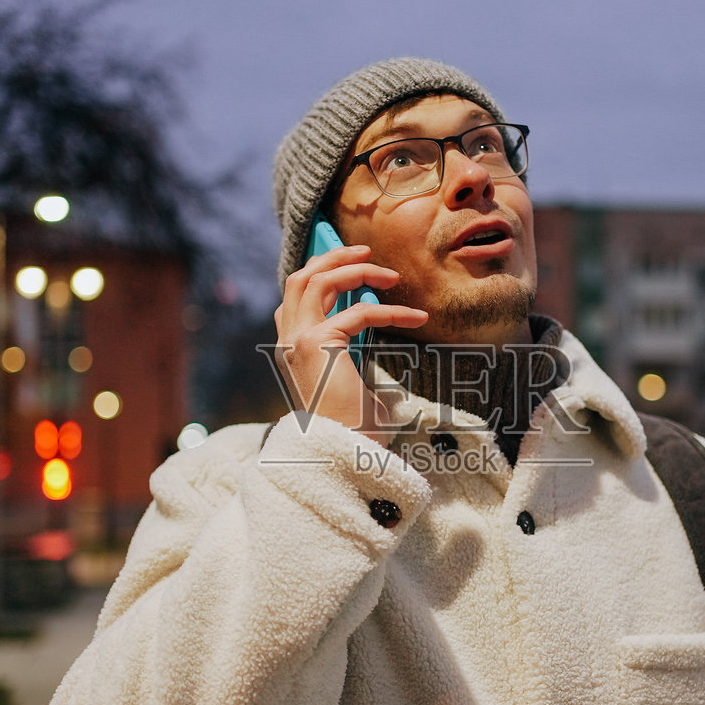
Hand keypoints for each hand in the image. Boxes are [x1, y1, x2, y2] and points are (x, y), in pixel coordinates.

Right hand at [273, 243, 427, 444]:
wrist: (345, 454)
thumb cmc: (353, 426)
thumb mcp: (350, 378)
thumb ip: (350, 348)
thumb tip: (372, 319)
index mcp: (292, 348)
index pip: (293, 297)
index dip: (319, 272)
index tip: (350, 262)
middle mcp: (288, 340)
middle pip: (301, 277)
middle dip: (333, 257)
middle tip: (365, 250)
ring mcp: (298, 340)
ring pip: (318, 280)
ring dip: (356, 269)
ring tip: (390, 274)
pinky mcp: (317, 343)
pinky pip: (359, 312)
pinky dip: (391, 311)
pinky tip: (415, 318)